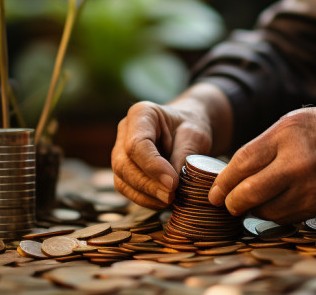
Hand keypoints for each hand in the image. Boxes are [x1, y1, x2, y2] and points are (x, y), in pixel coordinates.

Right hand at [111, 84, 231, 208]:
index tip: (174, 182)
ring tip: (169, 200)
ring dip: (145, 194)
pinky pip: (126, 188)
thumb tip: (172, 185)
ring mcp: (120, 151)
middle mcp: (125, 131)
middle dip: (147, 184)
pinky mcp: (123, 170)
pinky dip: (144, 199)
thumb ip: (183, 157)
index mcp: (141, 113)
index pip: (137, 144)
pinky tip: (162, 202)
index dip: (153, 166)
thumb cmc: (190, 128)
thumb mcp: (195, 136)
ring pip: (122, 178)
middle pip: (124, 163)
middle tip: (171, 196)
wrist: (186, 130)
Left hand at [209, 100, 315, 222]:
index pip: (242, 164)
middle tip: (226, 204)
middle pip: (250, 193)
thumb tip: (235, 172)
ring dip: (254, 211)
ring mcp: (311, 186)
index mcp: (285, 134)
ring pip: (267, 210)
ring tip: (250, 204)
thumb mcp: (294, 122)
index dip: (223, 182)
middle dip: (232, 203)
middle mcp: (296, 162)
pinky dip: (275, 214)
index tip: (214, 192)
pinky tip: (273, 206)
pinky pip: (288, 217)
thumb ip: (265, 145)